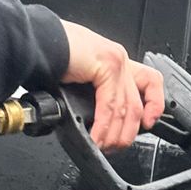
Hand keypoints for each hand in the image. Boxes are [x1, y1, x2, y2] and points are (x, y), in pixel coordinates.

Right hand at [59, 21, 164, 151]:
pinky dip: (103, 127)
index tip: (148, 123)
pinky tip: (95, 138)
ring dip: (113, 135)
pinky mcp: (106, 65)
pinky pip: (110, 106)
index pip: (150, 81)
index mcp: (115, 61)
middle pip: (137, 104)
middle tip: (114, 147)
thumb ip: (96, 96)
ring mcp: (115, 60)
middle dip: (127, 133)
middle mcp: (119, 59)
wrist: (36, 42)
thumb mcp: (81, 79)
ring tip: (102, 147)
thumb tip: (100, 123)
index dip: (154, 104)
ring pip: (125, 109)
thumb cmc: (50, 57)